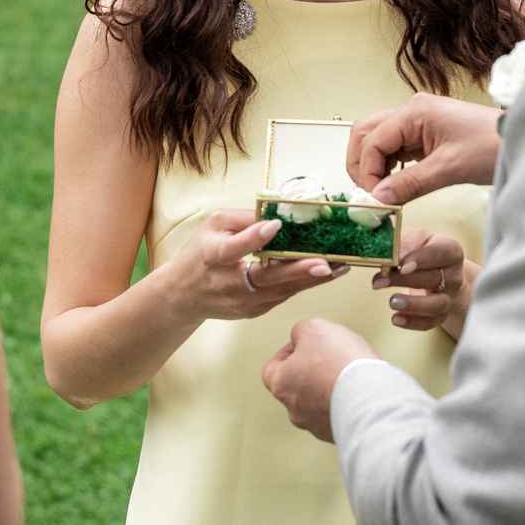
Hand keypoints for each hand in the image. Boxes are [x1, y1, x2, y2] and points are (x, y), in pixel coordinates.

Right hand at [158, 209, 344, 324]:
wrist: (185, 295)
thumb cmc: (201, 253)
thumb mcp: (214, 226)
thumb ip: (245, 218)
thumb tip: (279, 213)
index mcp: (214, 256)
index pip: (235, 248)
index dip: (254, 238)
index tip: (275, 226)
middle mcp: (229, 283)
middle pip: (266, 278)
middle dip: (298, 271)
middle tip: (325, 263)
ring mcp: (243, 302)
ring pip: (282, 291)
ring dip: (312, 279)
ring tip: (339, 266)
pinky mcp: (254, 312)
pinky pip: (283, 296)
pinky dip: (303, 285)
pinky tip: (324, 274)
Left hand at [262, 318, 380, 441]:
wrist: (369, 398)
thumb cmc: (339, 363)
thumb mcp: (314, 328)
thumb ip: (301, 331)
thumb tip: (301, 339)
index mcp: (281, 385)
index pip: (271, 369)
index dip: (287, 353)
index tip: (303, 345)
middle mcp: (295, 410)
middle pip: (296, 386)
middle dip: (311, 371)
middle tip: (330, 358)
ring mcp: (317, 425)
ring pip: (317, 403)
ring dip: (328, 388)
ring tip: (348, 374)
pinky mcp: (338, 434)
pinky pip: (338, 415)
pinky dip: (345, 403)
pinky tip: (359, 390)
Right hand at [347, 95, 504, 204]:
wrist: (520, 139)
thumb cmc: (493, 145)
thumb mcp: (450, 168)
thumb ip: (410, 183)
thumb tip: (380, 198)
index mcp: (414, 112)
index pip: (371, 141)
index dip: (367, 172)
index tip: (374, 198)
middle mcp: (411, 111)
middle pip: (365, 134)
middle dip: (361, 165)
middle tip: (370, 194)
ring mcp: (417, 121)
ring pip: (376, 140)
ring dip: (373, 166)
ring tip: (384, 192)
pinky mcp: (424, 133)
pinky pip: (394, 147)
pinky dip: (387, 166)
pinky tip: (396, 183)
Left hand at [372, 228, 476, 336]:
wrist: (446, 272)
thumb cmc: (427, 252)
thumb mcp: (418, 238)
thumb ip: (405, 242)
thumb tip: (390, 254)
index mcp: (451, 251)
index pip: (439, 254)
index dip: (420, 259)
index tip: (400, 264)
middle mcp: (454, 276)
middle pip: (432, 279)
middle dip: (404, 280)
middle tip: (379, 280)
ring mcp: (450, 297)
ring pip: (435, 304)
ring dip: (413, 305)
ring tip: (392, 302)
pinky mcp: (442, 315)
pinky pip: (430, 322)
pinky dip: (413, 323)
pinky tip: (396, 319)